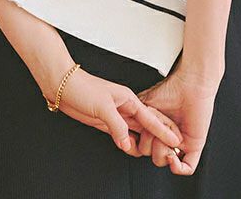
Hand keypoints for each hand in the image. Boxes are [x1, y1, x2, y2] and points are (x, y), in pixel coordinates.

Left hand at [54, 67, 183, 156]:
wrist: (64, 87)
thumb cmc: (84, 88)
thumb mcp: (103, 106)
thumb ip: (117, 126)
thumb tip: (127, 143)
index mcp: (129, 99)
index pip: (151, 118)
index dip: (163, 131)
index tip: (175, 140)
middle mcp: (125, 108)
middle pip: (147, 126)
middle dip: (158, 137)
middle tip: (169, 150)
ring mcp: (116, 116)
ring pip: (135, 133)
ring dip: (143, 143)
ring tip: (152, 153)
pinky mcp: (106, 123)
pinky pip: (122, 136)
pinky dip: (128, 144)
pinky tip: (131, 150)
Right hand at [136, 68, 219, 174]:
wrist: (190, 84)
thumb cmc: (171, 89)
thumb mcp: (145, 104)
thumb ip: (134, 118)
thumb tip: (121, 130)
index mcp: (155, 129)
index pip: (142, 147)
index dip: (136, 146)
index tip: (134, 139)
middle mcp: (166, 137)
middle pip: (150, 156)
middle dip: (149, 145)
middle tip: (153, 130)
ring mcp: (180, 143)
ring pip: (163, 161)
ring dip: (161, 152)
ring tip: (164, 136)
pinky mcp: (194, 146)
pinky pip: (187, 168)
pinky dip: (177, 167)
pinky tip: (172, 155)